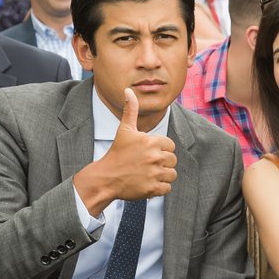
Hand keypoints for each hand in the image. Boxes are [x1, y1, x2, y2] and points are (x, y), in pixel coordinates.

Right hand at [74, 89, 175, 213]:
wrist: (106, 177)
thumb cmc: (117, 153)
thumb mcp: (124, 129)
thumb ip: (130, 109)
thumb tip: (128, 90)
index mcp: (151, 141)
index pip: (170, 145)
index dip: (161, 149)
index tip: (148, 153)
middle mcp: (155, 157)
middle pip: (172, 160)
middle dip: (162, 163)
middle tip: (147, 165)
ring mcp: (154, 173)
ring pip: (172, 174)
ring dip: (163, 175)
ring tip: (148, 174)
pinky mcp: (153, 188)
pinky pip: (167, 188)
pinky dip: (159, 188)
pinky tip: (148, 183)